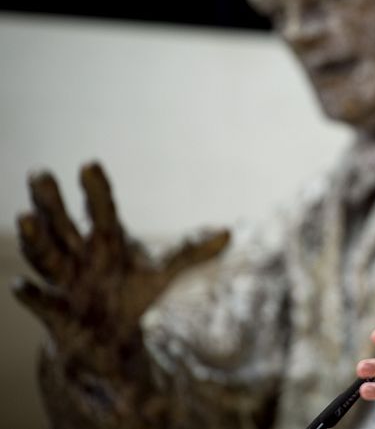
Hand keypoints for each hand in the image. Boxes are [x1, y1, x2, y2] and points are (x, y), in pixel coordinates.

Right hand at [12, 161, 229, 427]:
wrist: (105, 336)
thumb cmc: (128, 290)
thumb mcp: (161, 271)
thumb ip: (190, 251)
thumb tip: (229, 232)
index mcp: (105, 238)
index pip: (101, 209)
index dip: (96, 189)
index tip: (90, 164)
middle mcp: (78, 254)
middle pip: (62, 224)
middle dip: (50, 202)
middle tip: (40, 174)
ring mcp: (63, 282)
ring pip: (46, 257)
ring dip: (35, 240)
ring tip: (24, 217)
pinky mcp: (56, 313)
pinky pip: (41, 303)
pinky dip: (31, 295)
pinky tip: (21, 286)